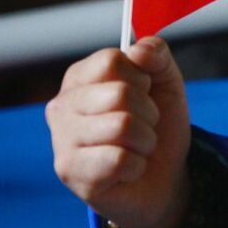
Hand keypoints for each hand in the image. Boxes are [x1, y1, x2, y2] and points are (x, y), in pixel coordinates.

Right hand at [46, 38, 190, 227]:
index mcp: (80, 79)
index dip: (141, 78)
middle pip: (120, 93)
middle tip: (143, 127)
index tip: (143, 94)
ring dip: (145, 141)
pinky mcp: (69, 172)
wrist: (162, 179)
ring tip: (137, 148)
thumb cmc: (157, 127)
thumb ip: (157, 56)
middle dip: (148, 113)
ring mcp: (61, 140)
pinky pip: (120, 160)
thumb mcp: (167, 84)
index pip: (112, 60)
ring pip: (122, 126)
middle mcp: (61, 106)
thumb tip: (140, 49)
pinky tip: (127, 170)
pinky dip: (137, 165)